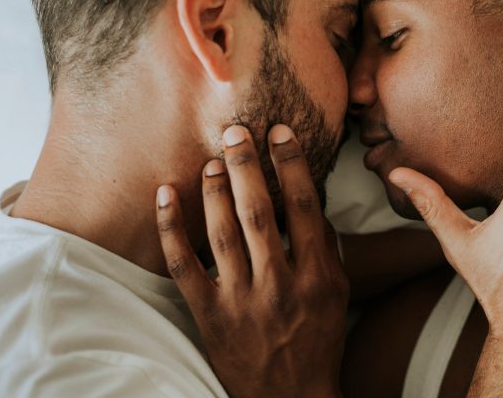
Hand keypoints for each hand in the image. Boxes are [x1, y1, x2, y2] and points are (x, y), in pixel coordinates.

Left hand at [156, 125, 348, 397]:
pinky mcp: (209, 316)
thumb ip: (325, 247)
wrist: (292, 397)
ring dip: (214, 191)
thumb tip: (310, 200)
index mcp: (317, 275)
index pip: (304, 207)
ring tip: (212, 161)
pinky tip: (166, 194)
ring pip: (222, 233)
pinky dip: (171, 228)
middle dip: (245, 166)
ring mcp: (241, 301)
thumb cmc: (318, 339)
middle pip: (259, 212)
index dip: (290, 164)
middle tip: (235, 131)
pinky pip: (184, 266)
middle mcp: (280, 284)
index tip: (279, 132)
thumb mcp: (336, 293)